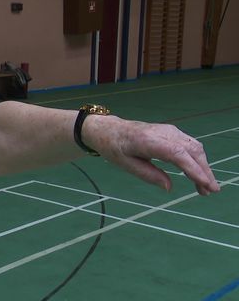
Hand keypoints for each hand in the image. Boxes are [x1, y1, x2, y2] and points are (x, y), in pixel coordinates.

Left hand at [86, 116, 219, 194]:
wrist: (110, 129)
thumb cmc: (115, 148)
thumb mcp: (125, 165)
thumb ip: (148, 175)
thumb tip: (169, 187)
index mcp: (148, 141)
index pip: (177, 154)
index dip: (193, 169)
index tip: (204, 184)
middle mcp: (162, 132)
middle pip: (191, 150)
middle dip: (204, 171)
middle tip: (210, 192)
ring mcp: (169, 130)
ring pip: (194, 147)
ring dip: (203, 167)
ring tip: (206, 188)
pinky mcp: (172, 132)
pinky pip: (190, 145)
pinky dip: (198, 159)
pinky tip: (199, 174)